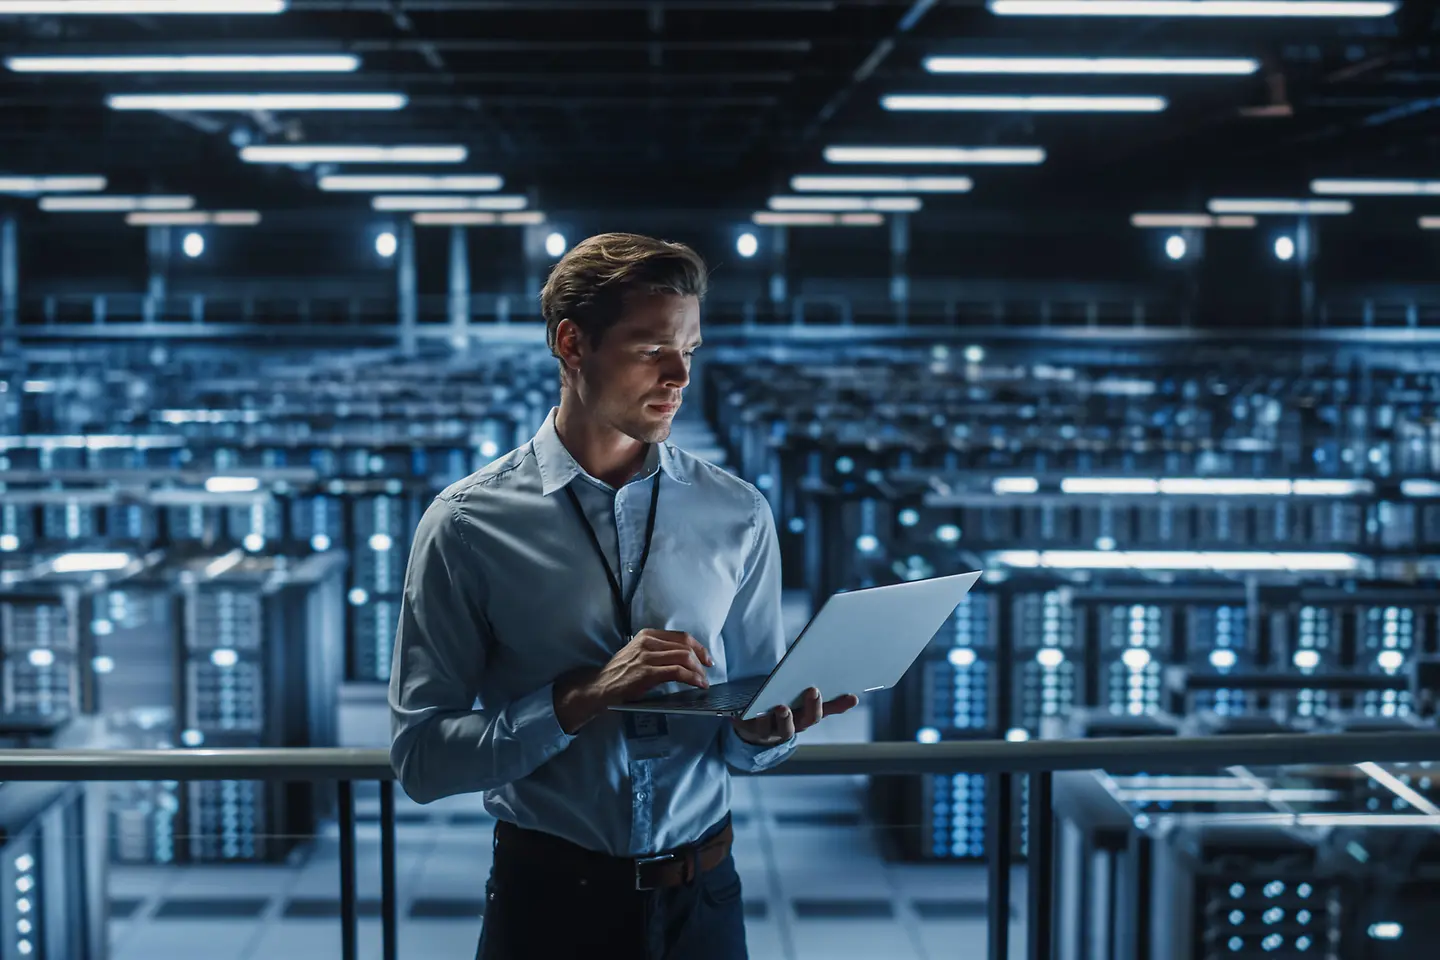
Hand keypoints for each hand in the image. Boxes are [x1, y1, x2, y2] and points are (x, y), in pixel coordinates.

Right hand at [554, 629, 712, 733]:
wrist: (600, 686)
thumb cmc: (620, 672)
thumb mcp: (639, 653)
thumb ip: (658, 650)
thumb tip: (684, 658)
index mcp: (647, 635)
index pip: (681, 636)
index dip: (698, 647)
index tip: (706, 658)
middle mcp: (648, 642)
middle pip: (685, 646)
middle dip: (701, 659)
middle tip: (707, 671)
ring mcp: (647, 657)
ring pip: (683, 658)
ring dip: (698, 671)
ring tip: (703, 681)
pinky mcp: (647, 673)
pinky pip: (677, 672)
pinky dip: (691, 678)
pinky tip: (697, 684)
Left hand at [730, 687, 859, 747]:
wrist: (747, 724)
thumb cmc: (776, 706)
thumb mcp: (795, 699)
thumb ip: (814, 693)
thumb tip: (837, 680)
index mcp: (805, 716)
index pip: (826, 710)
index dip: (840, 705)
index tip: (852, 696)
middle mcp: (792, 726)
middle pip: (806, 721)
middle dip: (811, 707)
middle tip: (813, 691)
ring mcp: (773, 731)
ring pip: (783, 729)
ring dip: (784, 718)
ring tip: (783, 707)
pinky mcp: (752, 730)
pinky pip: (757, 727)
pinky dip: (758, 718)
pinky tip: (758, 708)